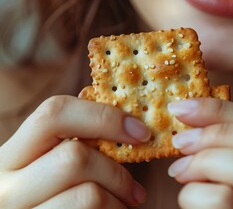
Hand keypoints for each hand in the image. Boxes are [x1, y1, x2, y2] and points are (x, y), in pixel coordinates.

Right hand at [0, 96, 150, 208]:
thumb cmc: (56, 195)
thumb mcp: (53, 165)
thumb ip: (79, 142)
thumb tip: (129, 121)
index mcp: (13, 154)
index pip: (54, 114)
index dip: (104, 116)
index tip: (140, 131)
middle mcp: (7, 184)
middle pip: (75, 157)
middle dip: (117, 173)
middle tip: (136, 190)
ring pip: (89, 194)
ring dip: (118, 199)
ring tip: (124, 205)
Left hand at [167, 98, 232, 208]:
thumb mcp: (231, 185)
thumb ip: (226, 156)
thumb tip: (191, 121)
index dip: (228, 111)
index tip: (183, 107)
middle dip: (220, 131)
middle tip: (181, 140)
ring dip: (208, 160)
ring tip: (179, 170)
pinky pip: (227, 200)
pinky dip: (196, 192)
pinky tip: (185, 198)